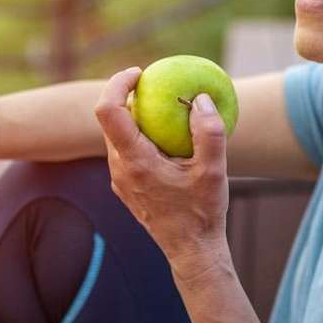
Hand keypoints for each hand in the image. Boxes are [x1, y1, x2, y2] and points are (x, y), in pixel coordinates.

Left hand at [94, 67, 230, 258]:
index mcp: (135, 161)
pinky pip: (125, 151)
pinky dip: (139, 135)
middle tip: (153, 83)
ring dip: (133, 117)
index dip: (117, 84)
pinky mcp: (125, 186)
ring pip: (116, 137)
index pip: (108, 111)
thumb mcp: (214, 171)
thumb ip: (209, 133)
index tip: (139, 72)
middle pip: (109, 120)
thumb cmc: (202, 212)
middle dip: (126, 96)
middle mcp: (119, 169)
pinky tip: (165, 136)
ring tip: (162, 107)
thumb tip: (200, 98)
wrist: (191, 251)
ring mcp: (119, 179)